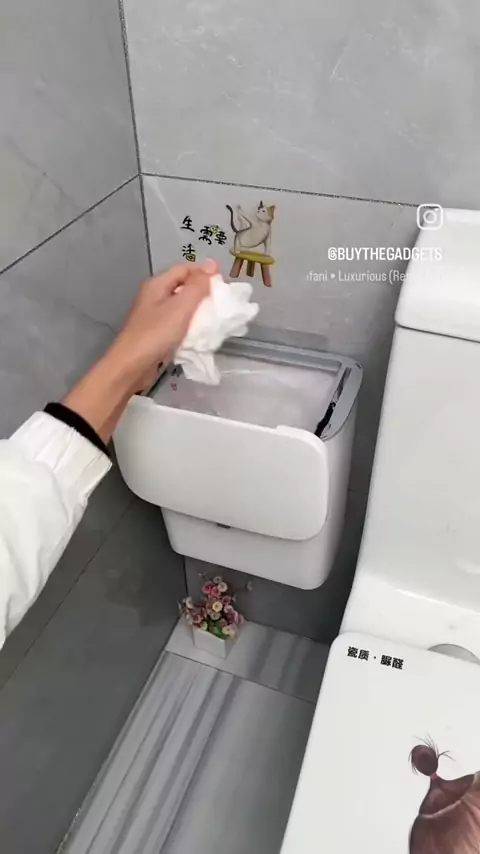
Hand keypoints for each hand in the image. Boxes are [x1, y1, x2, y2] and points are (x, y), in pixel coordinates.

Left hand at [63, 260, 217, 442]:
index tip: (224, 283)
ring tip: (216, 317)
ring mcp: (155, 315)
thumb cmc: (156, 334)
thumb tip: (211, 265)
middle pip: (183, 286)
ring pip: (181, 306)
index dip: (204, 272)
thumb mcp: (181, 307)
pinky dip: (191, 325)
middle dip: (203, 292)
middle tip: (222, 301)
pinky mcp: (157, 333)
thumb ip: (197, 286)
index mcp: (157, 284)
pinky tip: (201, 333)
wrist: (132, 366)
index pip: (184, 268)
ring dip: (198, 310)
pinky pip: (178, 323)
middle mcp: (155, 296)